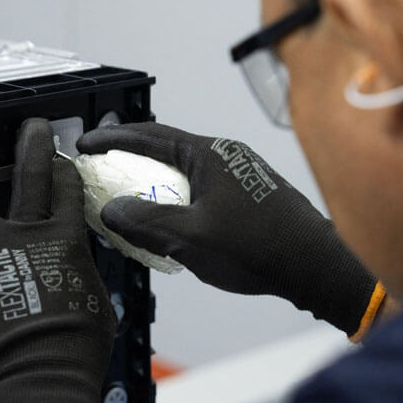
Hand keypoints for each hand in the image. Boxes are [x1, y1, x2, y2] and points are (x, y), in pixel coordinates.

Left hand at [0, 118, 115, 402]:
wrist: (36, 374)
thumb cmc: (71, 350)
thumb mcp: (94, 306)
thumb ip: (77, 277)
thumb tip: (71, 278)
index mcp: (65, 240)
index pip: (67, 189)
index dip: (64, 170)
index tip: (60, 161)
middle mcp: (25, 232)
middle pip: (31, 174)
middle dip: (34, 146)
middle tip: (33, 131)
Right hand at [77, 122, 379, 337]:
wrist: (319, 266)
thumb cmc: (256, 247)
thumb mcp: (190, 237)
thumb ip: (146, 220)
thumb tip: (110, 209)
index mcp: (208, 154)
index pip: (148, 136)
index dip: (112, 139)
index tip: (84, 145)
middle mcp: (224, 154)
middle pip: (166, 147)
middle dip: (130, 155)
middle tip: (101, 166)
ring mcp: (239, 172)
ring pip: (184, 168)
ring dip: (153, 177)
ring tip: (129, 192)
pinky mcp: (248, 192)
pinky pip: (200, 184)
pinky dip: (175, 192)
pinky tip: (169, 214)